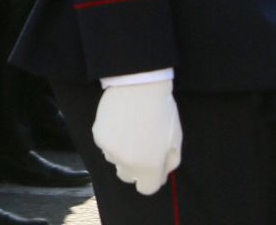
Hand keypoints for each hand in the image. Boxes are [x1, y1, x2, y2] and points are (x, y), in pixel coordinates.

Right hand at [91, 78, 182, 194]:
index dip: (151, 179)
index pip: (147, 189)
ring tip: (129, 132)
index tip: (152, 166)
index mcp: (150, 167)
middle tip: (140, 147)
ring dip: (121, 152)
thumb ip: (169, 162)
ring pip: (114, 160)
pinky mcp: (98, 137)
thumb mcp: (176, 140)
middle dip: (134, 167)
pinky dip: (111, 139)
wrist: (138, 87)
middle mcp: (128, 163)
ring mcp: (110, 150)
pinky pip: (105, 146)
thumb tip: (161, 172)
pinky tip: (119, 124)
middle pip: (127, 177)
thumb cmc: (162, 112)